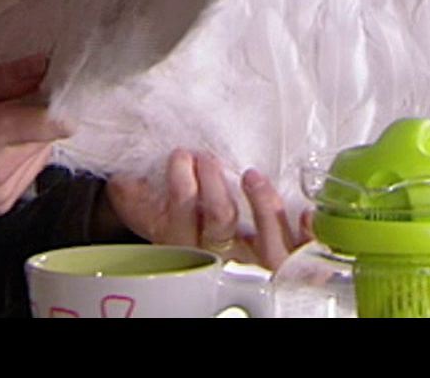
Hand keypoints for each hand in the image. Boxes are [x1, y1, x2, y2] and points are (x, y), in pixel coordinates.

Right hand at [0, 55, 67, 257]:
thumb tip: (40, 65)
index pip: (56, 119)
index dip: (61, 93)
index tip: (53, 75)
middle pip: (50, 132)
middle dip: (35, 108)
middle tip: (1, 93)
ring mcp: (0, 193)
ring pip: (41, 151)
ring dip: (25, 131)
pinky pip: (26, 170)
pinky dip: (15, 152)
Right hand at [104, 149, 311, 270]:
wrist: (206, 270)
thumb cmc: (182, 228)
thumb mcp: (155, 217)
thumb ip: (139, 199)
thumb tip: (121, 180)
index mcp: (187, 245)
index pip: (182, 219)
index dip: (182, 190)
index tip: (180, 158)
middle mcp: (223, 257)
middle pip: (220, 226)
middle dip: (212, 187)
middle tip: (205, 158)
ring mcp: (258, 262)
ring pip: (265, 245)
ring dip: (260, 206)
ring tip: (251, 176)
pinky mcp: (287, 262)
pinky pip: (302, 256)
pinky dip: (308, 235)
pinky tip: (308, 214)